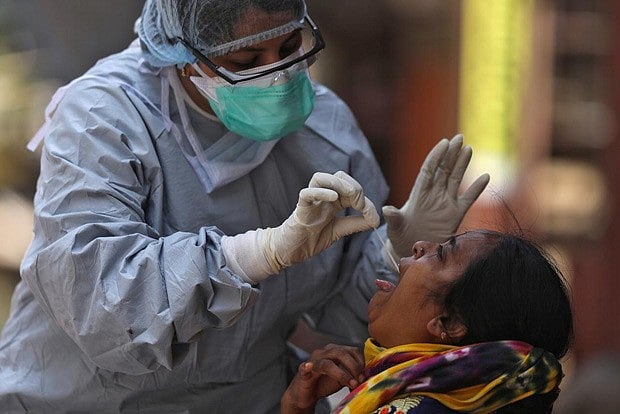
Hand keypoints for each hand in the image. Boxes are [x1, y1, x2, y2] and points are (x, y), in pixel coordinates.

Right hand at [221, 171, 378, 282]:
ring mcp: (310, 201)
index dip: (364, 198)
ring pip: (320, 178)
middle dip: (354, 187)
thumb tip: (376, 219)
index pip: (350, 186)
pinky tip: (333, 198)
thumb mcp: (340, 230)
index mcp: (332, 201)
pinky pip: (306, 194)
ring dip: (338, 184)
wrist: (290, 251)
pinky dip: (320, 192)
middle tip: (360, 205)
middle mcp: (322, 197)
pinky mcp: (300, 210)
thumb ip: (357, 224)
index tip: (371, 216)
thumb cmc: (311, 239)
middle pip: (338, 176)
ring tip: (350, 197)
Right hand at [281, 344, 364, 413]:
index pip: (352, 350)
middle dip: (354, 367)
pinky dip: (307, 367)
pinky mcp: (303, 372)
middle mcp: (324, 353)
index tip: (367, 374)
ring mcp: (313, 361)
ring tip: (351, 383)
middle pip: (341, 353)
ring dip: (341, 374)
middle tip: (360, 380)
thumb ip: (353, 375)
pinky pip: (305, 367)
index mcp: (335, 351)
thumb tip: (368, 377)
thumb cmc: (324, 383)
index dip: (361, 362)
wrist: (307, 394)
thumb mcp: (343, 378)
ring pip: (327, 363)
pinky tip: (308, 367)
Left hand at [383, 134, 489, 257]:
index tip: (444, 142)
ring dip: (462, 164)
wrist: (411, 249)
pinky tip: (486, 176)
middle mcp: (433, 194)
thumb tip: (386, 209)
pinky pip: (468, 199)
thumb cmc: (399, 236)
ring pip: (455, 179)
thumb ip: (393, 218)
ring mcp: (445, 203)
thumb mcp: (394, 227)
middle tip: (459, 137)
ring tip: (468, 148)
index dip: (436, 156)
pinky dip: (477, 188)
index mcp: (418, 193)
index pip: (429, 169)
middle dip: (451, 153)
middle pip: (443, 169)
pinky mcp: (455, 214)